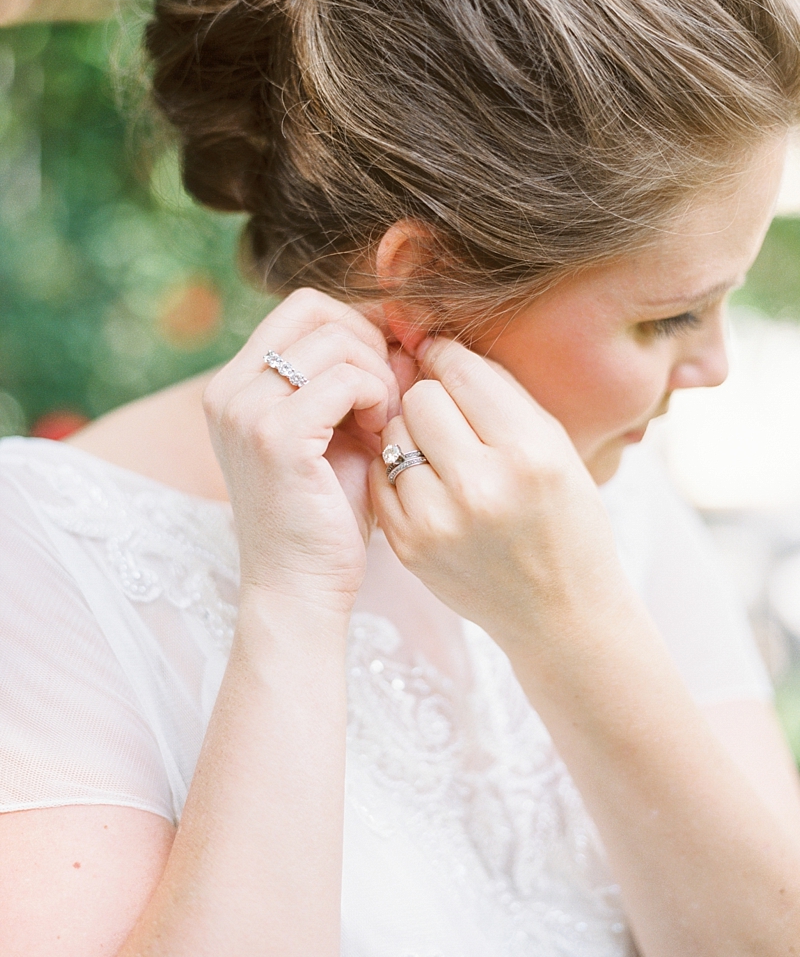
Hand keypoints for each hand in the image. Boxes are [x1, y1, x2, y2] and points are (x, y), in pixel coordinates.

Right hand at [203, 289, 398, 615]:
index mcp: (235, 384)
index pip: (302, 307)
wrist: (300, 588)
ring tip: (384, 423)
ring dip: (378, 375)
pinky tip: (381, 436)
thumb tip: (403, 330)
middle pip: (317, 311)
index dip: (356, 324)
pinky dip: (377, 399)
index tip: (385, 368)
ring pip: (336, 341)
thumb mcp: (336, 431)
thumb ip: (356, 378)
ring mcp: (246, 411)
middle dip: (369, 345)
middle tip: (389, 398)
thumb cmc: (325, 513)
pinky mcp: (275, 438)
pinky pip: (345, 379)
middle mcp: (228, 390)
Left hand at [370, 338, 622, 651]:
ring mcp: (438, 522)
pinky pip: (382, 477)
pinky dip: (400, 472)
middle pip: (420, 398)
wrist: (561, 613)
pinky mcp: (409, 547)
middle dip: (430, 396)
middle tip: (450, 414)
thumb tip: (435, 344)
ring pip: (394, 435)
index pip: (461, 372)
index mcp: (529, 454)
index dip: (447, 355)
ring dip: (412, 434)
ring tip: (443, 453)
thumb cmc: (566, 518)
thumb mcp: (555, 445)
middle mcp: (481, 488)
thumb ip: (497, 391)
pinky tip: (429, 484)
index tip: (442, 355)